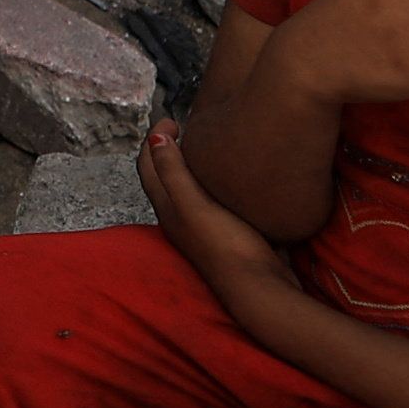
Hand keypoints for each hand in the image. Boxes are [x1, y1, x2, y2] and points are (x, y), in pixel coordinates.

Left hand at [142, 123, 302, 325]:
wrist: (260, 289)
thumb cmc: (225, 247)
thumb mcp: (195, 207)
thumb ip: (173, 174)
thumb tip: (155, 139)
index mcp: (168, 209)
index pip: (148, 167)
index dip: (153, 140)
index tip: (171, 118)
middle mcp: (180, 218)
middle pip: (165, 177)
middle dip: (169, 149)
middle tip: (188, 126)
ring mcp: (204, 227)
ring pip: (190, 189)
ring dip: (193, 165)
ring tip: (211, 145)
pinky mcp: (228, 233)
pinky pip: (214, 200)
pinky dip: (215, 182)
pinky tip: (235, 177)